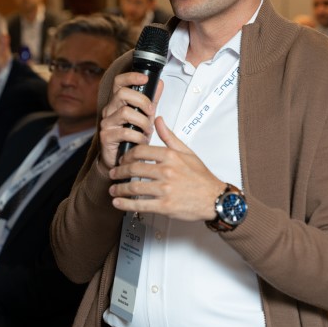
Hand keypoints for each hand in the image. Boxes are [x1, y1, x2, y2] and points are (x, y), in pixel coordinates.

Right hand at [97, 72, 162, 171]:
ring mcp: (106, 123)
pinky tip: (142, 140)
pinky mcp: (106, 136)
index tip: (145, 79)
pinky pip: (125, 132)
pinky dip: (138, 136)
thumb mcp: (144, 115)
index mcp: (118, 102)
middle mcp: (110, 110)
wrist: (120, 160)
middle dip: (142, 101)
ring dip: (142, 121)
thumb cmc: (132, 136)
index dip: (131, 77)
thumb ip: (151, 100)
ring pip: (125, 112)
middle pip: (122, 93)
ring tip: (148, 129)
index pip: (119, 82)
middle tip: (151, 111)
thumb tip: (159, 83)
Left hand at [107, 116, 223, 221]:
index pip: (140, 151)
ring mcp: (165, 189)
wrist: (214, 198)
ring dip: (119, 188)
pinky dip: (125, 204)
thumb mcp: (187, 152)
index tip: (123, 159)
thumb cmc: (201, 177)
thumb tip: (158, 120)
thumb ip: (169, 136)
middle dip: (119, 171)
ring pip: (134, 187)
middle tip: (113, 173)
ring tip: (113, 189)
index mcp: (170, 156)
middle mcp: (166, 171)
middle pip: (133, 168)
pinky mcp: (165, 206)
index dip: (127, 155)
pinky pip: (140, 204)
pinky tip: (117, 202)